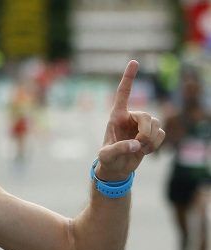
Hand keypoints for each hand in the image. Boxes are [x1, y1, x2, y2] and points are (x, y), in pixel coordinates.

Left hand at [96, 60, 165, 180]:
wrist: (117, 168)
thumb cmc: (107, 159)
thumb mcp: (106, 156)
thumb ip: (118, 149)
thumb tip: (136, 145)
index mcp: (116, 116)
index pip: (123, 93)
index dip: (128, 78)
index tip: (134, 61)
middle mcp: (130, 117)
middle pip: (147, 116)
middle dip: (145, 132)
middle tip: (139, 145)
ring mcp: (142, 125)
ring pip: (156, 125)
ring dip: (150, 140)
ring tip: (139, 149)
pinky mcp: (151, 133)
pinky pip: (162, 133)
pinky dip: (156, 144)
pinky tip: (145, 150)